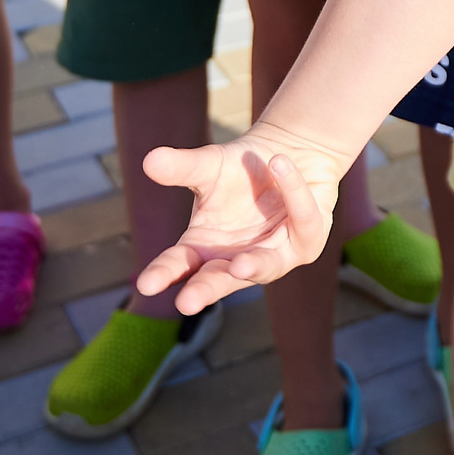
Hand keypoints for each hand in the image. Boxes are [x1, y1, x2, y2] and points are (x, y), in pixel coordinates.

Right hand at [135, 128, 344, 313]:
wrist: (290, 152)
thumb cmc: (240, 168)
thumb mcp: (209, 167)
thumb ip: (182, 168)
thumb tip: (149, 160)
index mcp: (204, 249)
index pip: (179, 266)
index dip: (164, 274)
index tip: (146, 284)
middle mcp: (236, 259)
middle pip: (219, 280)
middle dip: (205, 289)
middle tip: (186, 302)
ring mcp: (274, 256)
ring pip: (266, 267)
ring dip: (254, 266)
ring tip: (240, 265)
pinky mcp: (308, 241)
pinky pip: (303, 218)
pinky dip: (292, 189)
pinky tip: (279, 162)